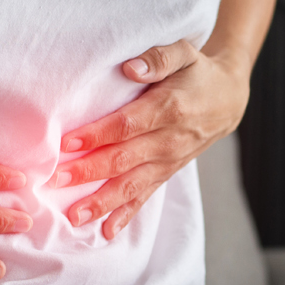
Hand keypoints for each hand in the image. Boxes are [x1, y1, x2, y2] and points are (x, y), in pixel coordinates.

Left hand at [51, 39, 251, 238]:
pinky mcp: (167, 173)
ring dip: (102, 202)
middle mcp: (169, 140)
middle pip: (124, 159)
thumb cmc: (199, 73)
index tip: (67, 142)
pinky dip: (126, 215)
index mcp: (169, 108)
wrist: (228, 100)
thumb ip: (158, 58)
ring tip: (74, 216)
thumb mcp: (185, 53)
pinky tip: (106, 231)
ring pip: (132, 185)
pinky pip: (145, 197)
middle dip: (89, 172)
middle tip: (56, 180)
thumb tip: (130, 68)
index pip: (128, 125)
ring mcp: (168, 161)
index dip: (98, 134)